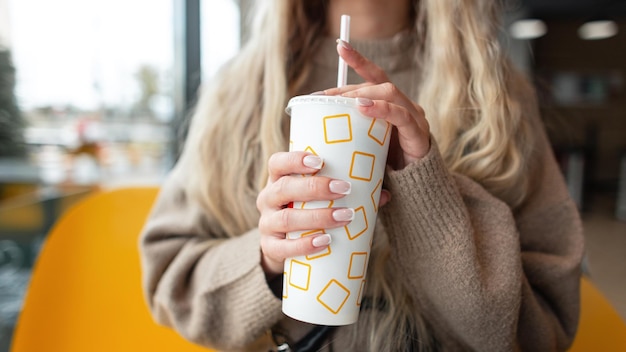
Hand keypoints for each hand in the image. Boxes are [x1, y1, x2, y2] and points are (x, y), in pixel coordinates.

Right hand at [256, 151, 354, 276]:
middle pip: (283, 188)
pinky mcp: (269, 248)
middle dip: (315, 188)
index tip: (320, 161)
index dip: (294, 160)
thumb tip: (384, 194)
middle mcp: (267, 199)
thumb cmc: (307, 212)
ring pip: (286, 219)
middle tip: (344, 189)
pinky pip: (282, 247)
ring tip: (345, 216)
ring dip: (317, 217)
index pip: (277, 163)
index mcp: (278, 180)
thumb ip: (347, 193)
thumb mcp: (318, 199)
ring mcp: (266, 224)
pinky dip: (304, 244)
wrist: (284, 247)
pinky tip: (324, 241)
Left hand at [323, 39, 429, 169]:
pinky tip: (362, 108)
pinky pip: (400, 115)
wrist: (413, 190)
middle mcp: (404, 105)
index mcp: (391, 105)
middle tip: (324, 97)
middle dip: (349, 88)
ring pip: (389, 92)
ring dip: (363, 94)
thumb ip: (350, 130)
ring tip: (343, 102)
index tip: (340, 45)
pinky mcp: (418, 133)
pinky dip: (381, 109)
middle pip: (377, 83)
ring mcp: (414, 117)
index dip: (358, 60)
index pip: (374, 76)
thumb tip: (316, 123)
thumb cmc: (385, 167)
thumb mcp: (364, 144)